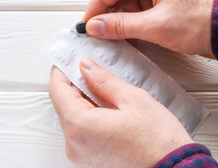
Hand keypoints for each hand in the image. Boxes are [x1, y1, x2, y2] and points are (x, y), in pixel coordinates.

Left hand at [50, 58, 192, 167]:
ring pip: (73, 115)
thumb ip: (104, 81)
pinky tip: (104, 102)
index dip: (61, 71)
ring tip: (99, 82)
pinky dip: (88, 111)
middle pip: (64, 103)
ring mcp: (81, 153)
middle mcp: (75, 143)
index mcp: (81, 126)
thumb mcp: (132, 100)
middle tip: (87, 67)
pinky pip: (81, 128)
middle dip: (74, 82)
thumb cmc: (158, 141)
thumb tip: (86, 67)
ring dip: (83, 96)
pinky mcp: (90, 157)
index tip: (68, 59)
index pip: (58, 90)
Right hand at [84, 0, 216, 55]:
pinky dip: (130, 25)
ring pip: (127, 5)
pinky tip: (125, 37)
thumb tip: (95, 26)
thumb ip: (121, 25)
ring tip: (109, 37)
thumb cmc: (201, 22)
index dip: (97, 4)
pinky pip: (138, 13)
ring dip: (118, 22)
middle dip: (107, 15)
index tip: (87, 21)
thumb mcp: (155, 25)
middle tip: (96, 32)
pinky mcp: (161, 4)